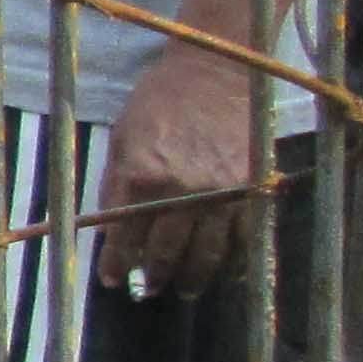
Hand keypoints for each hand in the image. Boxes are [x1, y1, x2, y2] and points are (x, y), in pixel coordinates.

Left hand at [101, 41, 265, 298]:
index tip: (112, 281)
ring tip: (182, 290)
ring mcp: (222, 194)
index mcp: (142, 178)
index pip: (124, 238)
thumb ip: (116, 188)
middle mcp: (182, 192)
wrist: (217, 71)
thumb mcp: (122, 140)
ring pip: (207, 255)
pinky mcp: (252, 191)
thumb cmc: (160, 101)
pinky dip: (234, 263)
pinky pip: (245, 240)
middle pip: (166, 253)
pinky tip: (225, 274)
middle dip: (153, 277)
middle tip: (148, 289)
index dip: (117, 265)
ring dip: (193, 279)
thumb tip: (110, 233)